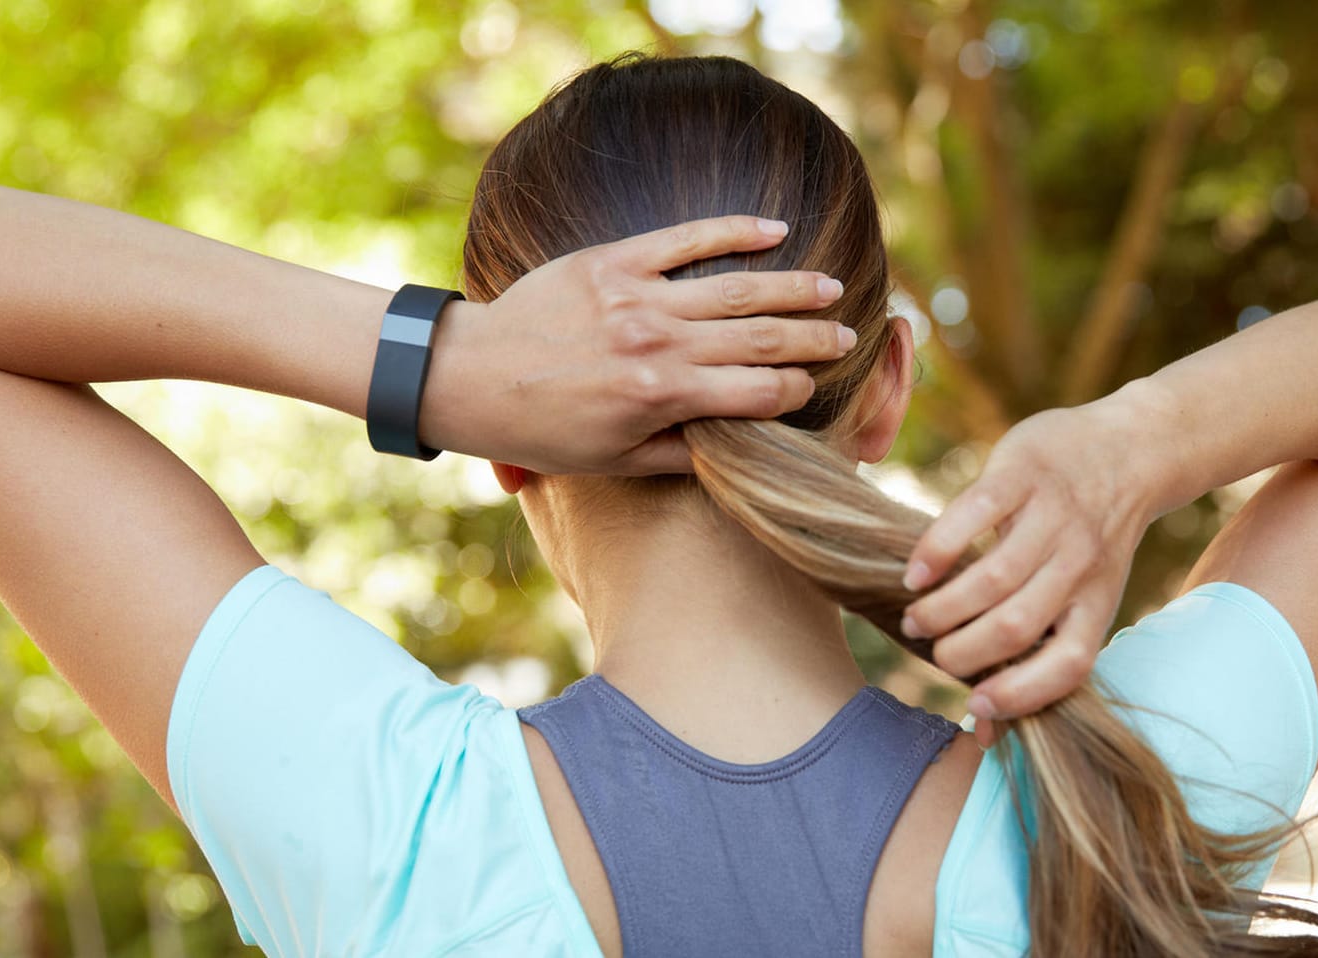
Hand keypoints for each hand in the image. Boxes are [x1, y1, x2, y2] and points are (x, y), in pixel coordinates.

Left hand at [427, 215, 851, 473]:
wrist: (471, 377)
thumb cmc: (543, 430)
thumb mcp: (614, 461)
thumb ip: (681, 455)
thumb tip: (737, 449)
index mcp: (663, 397)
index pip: (758, 391)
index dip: (797, 391)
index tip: (817, 388)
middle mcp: (659, 343)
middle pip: (761, 336)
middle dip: (813, 339)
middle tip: (847, 337)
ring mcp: (638, 296)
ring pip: (737, 287)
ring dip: (792, 287)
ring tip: (831, 288)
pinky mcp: (614, 261)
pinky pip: (686, 238)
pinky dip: (734, 232)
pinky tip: (774, 230)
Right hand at [899, 403, 1156, 745]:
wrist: (1129, 450)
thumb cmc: (1089, 538)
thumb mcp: (1086, 595)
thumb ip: (1040, 648)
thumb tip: (982, 730)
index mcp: (1097, 602)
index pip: (1066, 664)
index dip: (1020, 694)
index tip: (973, 705)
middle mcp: (1080, 564)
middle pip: (1014, 625)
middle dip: (960, 650)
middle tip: (929, 647)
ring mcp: (1053, 517)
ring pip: (991, 578)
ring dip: (942, 607)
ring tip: (914, 615)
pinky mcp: (1023, 474)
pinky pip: (973, 515)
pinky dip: (937, 550)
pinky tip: (915, 571)